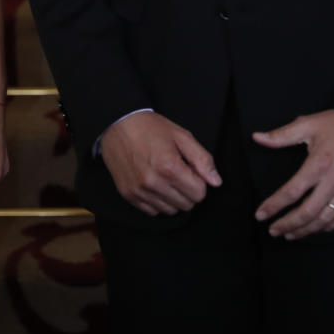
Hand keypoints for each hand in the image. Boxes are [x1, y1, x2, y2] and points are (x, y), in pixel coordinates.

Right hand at [100, 110, 220, 215]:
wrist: (117, 122)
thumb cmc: (150, 127)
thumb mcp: (181, 135)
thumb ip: (202, 159)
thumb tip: (216, 182)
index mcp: (169, 167)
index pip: (199, 194)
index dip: (199, 181)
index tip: (190, 169)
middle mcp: (153, 183)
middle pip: (186, 205)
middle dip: (188, 191)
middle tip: (178, 172)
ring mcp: (139, 191)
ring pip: (170, 210)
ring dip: (173, 198)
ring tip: (165, 177)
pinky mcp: (128, 194)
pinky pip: (152, 211)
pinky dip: (157, 201)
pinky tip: (154, 184)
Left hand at [252, 109, 333, 238]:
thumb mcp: (308, 124)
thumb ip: (281, 135)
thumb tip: (257, 138)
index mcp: (317, 165)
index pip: (291, 192)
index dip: (274, 205)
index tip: (260, 215)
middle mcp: (333, 182)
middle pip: (307, 212)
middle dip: (288, 224)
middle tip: (273, 231)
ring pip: (325, 220)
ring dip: (306, 230)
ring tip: (291, 234)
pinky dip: (328, 228)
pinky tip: (317, 229)